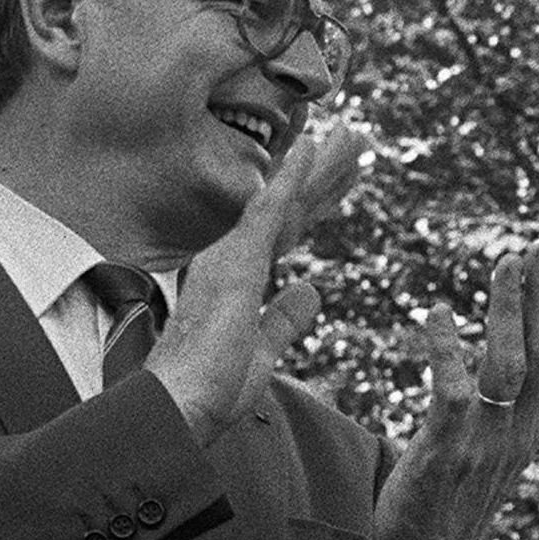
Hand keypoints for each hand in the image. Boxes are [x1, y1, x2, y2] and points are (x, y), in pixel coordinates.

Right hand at [143, 121, 361, 442]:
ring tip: (352, 134)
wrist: (181, 405)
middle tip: (357, 140)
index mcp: (242, 280)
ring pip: (285, 197)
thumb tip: (311, 291)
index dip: (315, 203)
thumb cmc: (211, 389)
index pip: (287, 231)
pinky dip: (289, 176)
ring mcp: (233, 255)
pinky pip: (268, 207)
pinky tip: (309, 147)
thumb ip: (285, 318)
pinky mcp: (237, 260)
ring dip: (319, 166)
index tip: (340, 177)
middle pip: (290, 207)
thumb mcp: (264, 351)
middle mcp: (235, 258)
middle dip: (324, 176)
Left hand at [368, 241, 538, 539]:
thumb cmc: (459, 493)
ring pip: (511, 367)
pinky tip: (435, 315)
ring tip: (505, 263)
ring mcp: (486, 442)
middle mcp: (521, 430)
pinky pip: (453, 394)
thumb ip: (518, 400)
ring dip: (510, 311)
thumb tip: (525, 348)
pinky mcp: (444, 451)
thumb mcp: (503, 443)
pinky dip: (446, 350)